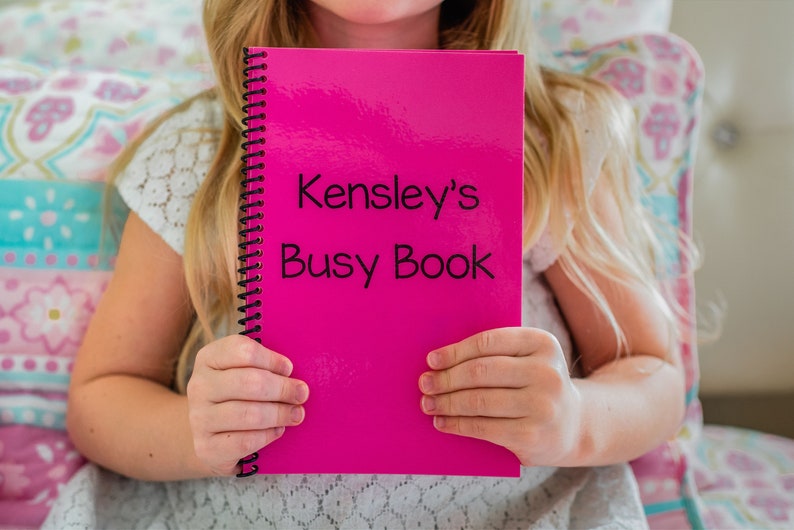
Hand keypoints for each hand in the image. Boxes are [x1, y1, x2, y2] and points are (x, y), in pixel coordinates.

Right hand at [186, 335, 308, 475]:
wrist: (212, 437)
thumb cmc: (237, 396)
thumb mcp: (242, 372)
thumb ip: (263, 367)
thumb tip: (294, 376)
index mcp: (209, 359)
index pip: (243, 351)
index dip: (272, 359)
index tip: (289, 369)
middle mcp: (199, 386)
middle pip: (250, 382)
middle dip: (283, 389)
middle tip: (301, 394)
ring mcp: (199, 418)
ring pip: (250, 414)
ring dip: (280, 413)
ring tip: (296, 414)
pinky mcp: (206, 448)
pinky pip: (246, 441)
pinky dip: (268, 435)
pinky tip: (277, 430)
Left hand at [418, 327, 582, 466]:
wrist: (573, 426)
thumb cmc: (535, 386)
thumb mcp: (528, 360)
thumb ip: (495, 354)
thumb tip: (439, 361)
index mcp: (542, 344)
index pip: (488, 342)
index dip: (455, 351)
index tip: (431, 360)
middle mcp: (546, 373)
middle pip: (480, 372)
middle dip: (446, 378)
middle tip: (425, 383)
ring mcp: (541, 406)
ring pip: (478, 401)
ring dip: (446, 402)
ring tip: (428, 403)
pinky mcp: (531, 435)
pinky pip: (483, 427)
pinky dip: (456, 424)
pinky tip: (442, 422)